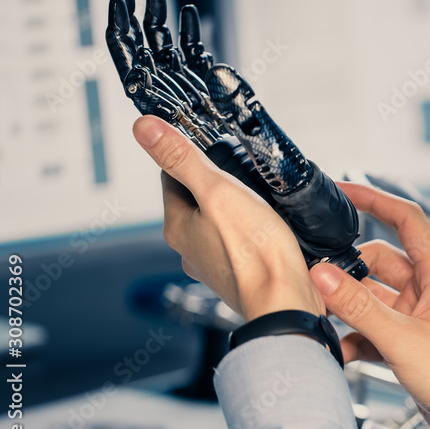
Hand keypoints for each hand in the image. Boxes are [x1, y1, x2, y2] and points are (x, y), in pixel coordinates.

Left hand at [133, 115, 324, 321]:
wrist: (285, 300)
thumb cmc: (255, 252)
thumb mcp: (218, 191)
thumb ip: (182, 158)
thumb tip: (144, 127)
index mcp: (178, 227)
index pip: (172, 178)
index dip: (190, 158)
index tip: (210, 147)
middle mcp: (190, 249)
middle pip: (197, 201)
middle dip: (216, 185)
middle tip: (243, 173)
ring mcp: (214, 265)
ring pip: (219, 223)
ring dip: (235, 210)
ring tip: (259, 200)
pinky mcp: (239, 275)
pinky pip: (239, 243)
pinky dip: (250, 232)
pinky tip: (268, 229)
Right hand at [311, 183, 429, 428]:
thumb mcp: (400, 339)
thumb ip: (358, 306)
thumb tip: (323, 275)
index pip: (405, 219)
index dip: (374, 200)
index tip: (342, 191)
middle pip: (378, 260)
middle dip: (346, 272)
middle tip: (315, 284)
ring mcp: (420, 313)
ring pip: (373, 295)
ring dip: (349, 308)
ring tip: (325, 322)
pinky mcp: (412, 339)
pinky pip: (376, 325)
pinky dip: (358, 336)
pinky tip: (343, 352)